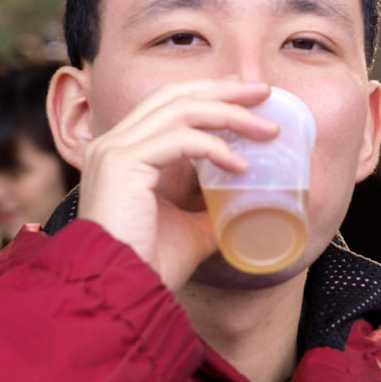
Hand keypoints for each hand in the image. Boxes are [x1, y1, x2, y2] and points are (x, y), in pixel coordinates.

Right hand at [77, 79, 277, 289]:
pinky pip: (180, 141)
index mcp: (123, 152)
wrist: (119, 292)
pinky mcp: (122, 164)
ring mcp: (115, 150)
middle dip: (223, 89)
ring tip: (267, 129)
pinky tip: (241, 164)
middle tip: (264, 91)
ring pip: (181, 110)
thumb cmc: (149, 264)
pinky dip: (215, 147)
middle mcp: (113, 143)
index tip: (245, 93)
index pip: (166, 103)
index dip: (207, 92)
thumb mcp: (191, 228)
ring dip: (230, 114)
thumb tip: (247, 201)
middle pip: (174, 94)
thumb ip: (211, 208)